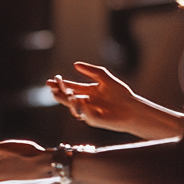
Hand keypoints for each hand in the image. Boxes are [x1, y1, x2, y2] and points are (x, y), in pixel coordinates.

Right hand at [47, 63, 183, 139]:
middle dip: (59, 92)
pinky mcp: (94, 120)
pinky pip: (84, 113)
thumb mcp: (104, 77)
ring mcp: (88, 111)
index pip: (71, 87)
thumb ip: (91, 70)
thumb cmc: (121, 94)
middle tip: (52, 87)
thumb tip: (75, 64)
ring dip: (67, 100)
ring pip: (73, 106)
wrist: (133, 108)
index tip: (50, 80)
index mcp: (88, 91)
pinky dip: (80, 107)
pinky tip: (78, 99)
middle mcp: (86, 102)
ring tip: (64, 92)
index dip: (60, 84)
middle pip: (68, 97)